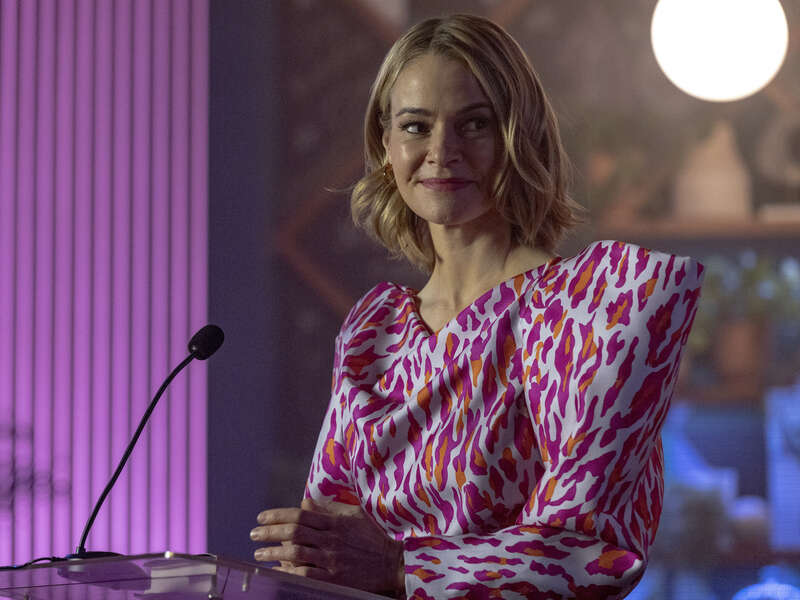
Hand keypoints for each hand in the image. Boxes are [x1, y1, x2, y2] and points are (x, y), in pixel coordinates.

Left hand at [250, 498, 404, 594]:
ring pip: (295, 553)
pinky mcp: (335, 578)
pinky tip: (278, 571)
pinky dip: (289, 572)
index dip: (277, 515)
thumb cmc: (374, 536)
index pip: (300, 515)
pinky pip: (306, 574)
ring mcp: (333, 559)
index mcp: (335, 522)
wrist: (394, 563)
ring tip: (259, 554)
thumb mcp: (354, 515)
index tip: (261, 517)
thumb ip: (328, 509)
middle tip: (254, 534)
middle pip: (293, 532)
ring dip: (273, 553)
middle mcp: (332, 539)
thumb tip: (304, 504)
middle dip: (269, 532)